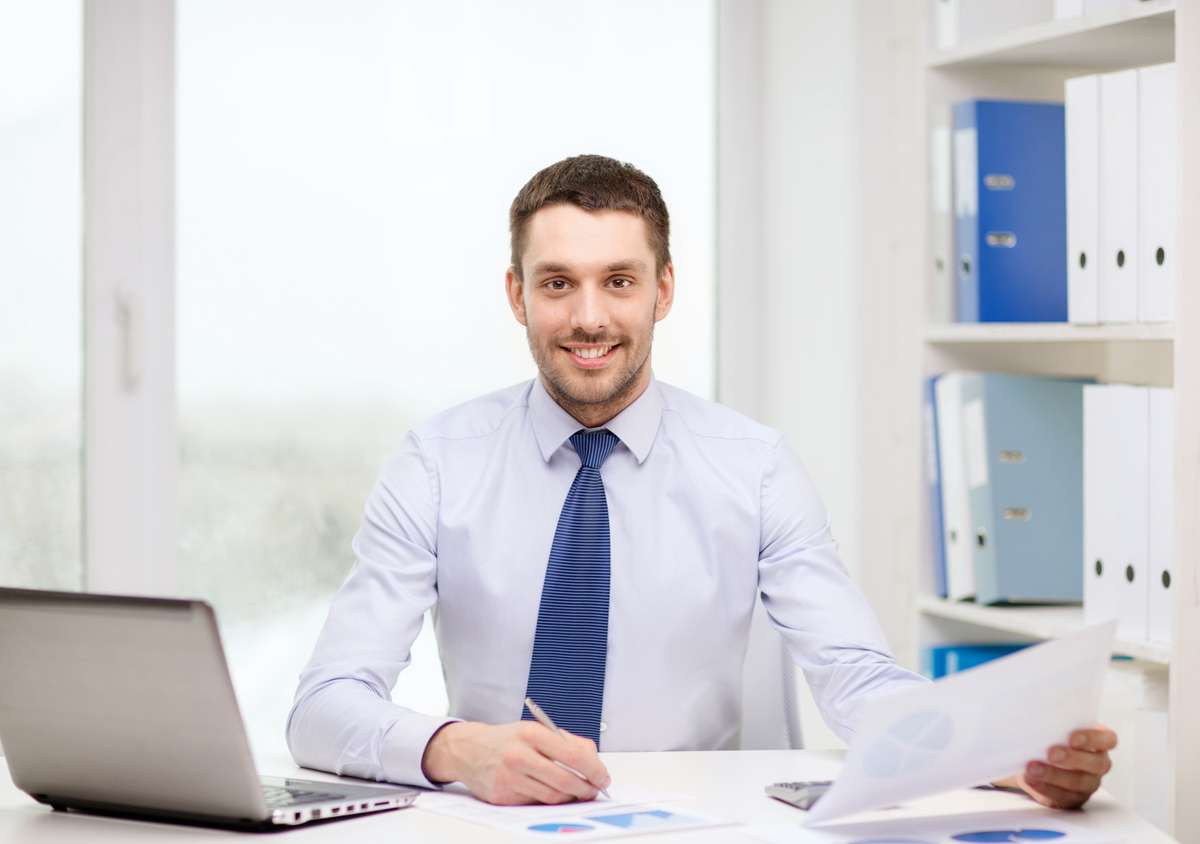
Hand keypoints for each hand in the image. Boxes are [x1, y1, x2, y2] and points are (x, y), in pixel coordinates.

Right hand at [420, 721, 610, 804]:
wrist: (468, 750)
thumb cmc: (507, 739)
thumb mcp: (536, 730)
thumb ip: (567, 741)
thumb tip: (593, 760)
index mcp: (531, 734)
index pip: (573, 755)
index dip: (594, 770)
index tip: (603, 777)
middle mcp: (519, 755)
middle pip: (565, 781)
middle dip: (586, 789)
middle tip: (595, 790)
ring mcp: (509, 778)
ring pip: (552, 796)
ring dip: (570, 797)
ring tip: (576, 792)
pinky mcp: (502, 796)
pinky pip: (535, 802)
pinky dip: (547, 800)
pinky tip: (551, 792)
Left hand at [1000, 726, 1116, 809]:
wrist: (1034, 759)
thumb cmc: (1049, 737)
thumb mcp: (1055, 726)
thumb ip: (1054, 721)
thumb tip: (1033, 709)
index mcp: (1099, 743)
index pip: (1108, 739)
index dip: (1093, 739)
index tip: (1072, 738)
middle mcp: (1097, 764)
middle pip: (1096, 764)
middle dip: (1072, 758)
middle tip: (1050, 753)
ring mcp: (1086, 784)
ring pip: (1077, 782)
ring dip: (1053, 775)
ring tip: (1032, 768)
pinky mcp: (1070, 799)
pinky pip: (1061, 796)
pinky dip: (1043, 787)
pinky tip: (1030, 778)